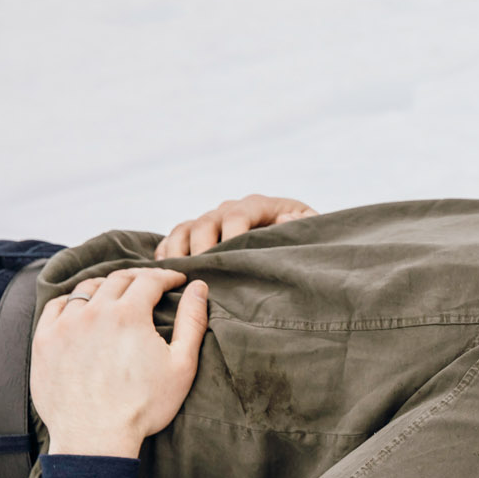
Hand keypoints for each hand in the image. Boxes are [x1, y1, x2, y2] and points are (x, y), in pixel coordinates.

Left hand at [31, 268, 208, 457]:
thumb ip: (192, 322)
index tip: (177, 281)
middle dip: (139, 278)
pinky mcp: (44, 340)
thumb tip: (199, 288)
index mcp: (129, 314)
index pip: (150, 280)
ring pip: (85, 290)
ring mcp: (65, 324)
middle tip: (151, 284)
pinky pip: (56, 307)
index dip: (167, 277)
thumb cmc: (144, 406)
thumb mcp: (182, 366)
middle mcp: (93, 311)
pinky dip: (73, 302)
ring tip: (117, 294)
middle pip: (117, 279)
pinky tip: (83, 310)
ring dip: (105, 286)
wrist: (95, 438)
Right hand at [154, 194, 316, 258]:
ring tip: (178, 271)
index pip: (238, 215)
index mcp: (261, 206)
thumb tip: (284, 221)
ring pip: (187, 228)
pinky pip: (175, 237)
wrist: (297, 245)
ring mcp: (213, 221)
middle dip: (202, 247)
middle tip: (201, 272)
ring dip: (179, 249)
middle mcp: (232, 210)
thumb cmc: (307, 241)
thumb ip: (303, 226)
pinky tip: (164, 267)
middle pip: (207, 222)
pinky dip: (167, 250)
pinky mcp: (199, 235)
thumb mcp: (314, 232)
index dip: (231, 235)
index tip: (228, 258)